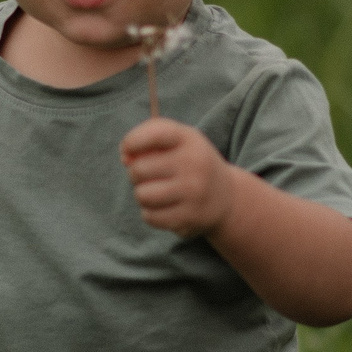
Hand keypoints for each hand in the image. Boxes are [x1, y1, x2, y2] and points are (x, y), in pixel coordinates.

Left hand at [121, 118, 234, 237]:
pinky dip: (151, 213)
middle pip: (139, 169)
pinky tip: (165, 207)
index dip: (132, 141)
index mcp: (189, 140)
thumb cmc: (190, 163)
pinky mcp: (189, 217)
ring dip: (142, 194)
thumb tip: (125, 158)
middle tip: (149, 175)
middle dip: (136, 173)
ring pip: (142, 196)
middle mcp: (194, 164)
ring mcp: (193, 192)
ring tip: (156, 191)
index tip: (126, 149)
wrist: (226, 197)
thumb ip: (148, 140)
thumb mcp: (177, 142)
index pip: (155, 134)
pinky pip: (150, 216)